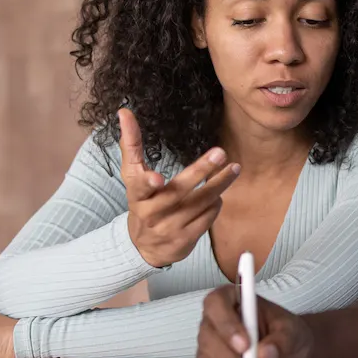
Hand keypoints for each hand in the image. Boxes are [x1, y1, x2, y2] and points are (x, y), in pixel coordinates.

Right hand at [118, 108, 240, 268]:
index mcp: (137, 196)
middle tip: (220, 153)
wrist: (144, 246)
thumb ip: (131, 144)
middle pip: (178, 192)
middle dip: (200, 171)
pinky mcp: (184, 240)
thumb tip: (124, 111)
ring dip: (218, 185)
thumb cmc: (142, 201)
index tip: (156, 178)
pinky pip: (206, 219)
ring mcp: (168, 228)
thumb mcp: (132, 175)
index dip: (147, 183)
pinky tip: (218, 195)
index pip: (139, 187)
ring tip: (233, 169)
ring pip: (199, 203)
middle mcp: (151, 213)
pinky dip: (215, 204)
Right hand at [196, 288, 313, 357]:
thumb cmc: (287, 334)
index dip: (226, 324)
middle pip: (209, 340)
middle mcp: (212, 322)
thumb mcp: (293, 332)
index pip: (215, 304)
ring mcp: (207, 348)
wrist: (288, 353)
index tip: (246, 345)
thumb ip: (282, 340)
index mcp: (229, 299)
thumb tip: (263, 355)